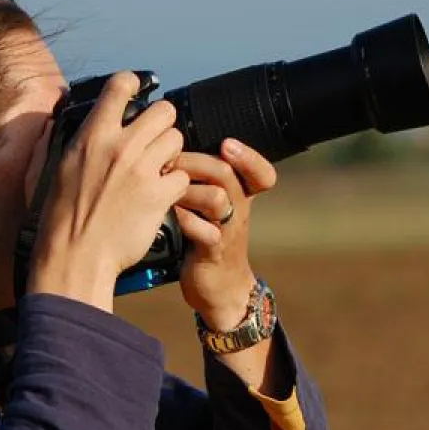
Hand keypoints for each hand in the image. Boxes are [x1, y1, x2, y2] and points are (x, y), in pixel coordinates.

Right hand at [29, 72, 189, 310]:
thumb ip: (60, 139)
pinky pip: (181, 175)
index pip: (121, 86)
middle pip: (163, 111)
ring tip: (157, 170)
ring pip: (177, 140)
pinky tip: (161, 195)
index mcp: (92, 135)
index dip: (133, 85)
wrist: (75, 257)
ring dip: (170, 154)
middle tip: (154, 142)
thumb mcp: (49, 169)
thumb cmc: (58, 218)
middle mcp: (119, 147)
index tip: (136, 92)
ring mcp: (141, 170)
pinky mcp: (159, 195)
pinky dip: (175, 185)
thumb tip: (58, 120)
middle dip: (162, 125)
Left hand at [173, 139, 276, 330]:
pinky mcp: (212, 251)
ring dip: (187, 190)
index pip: (261, 173)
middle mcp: (238, 209)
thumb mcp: (213, 206)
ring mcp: (227, 231)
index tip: (228, 143)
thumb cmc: (209, 236)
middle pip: (227, 174)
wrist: (220, 286)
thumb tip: (173, 147)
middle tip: (171, 162)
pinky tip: (167, 214)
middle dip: (196, 162)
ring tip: (167, 189)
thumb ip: (203, 180)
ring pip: (217, 199)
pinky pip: (202, 231)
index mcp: (241, 195)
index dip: (249, 157)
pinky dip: (183, 219)